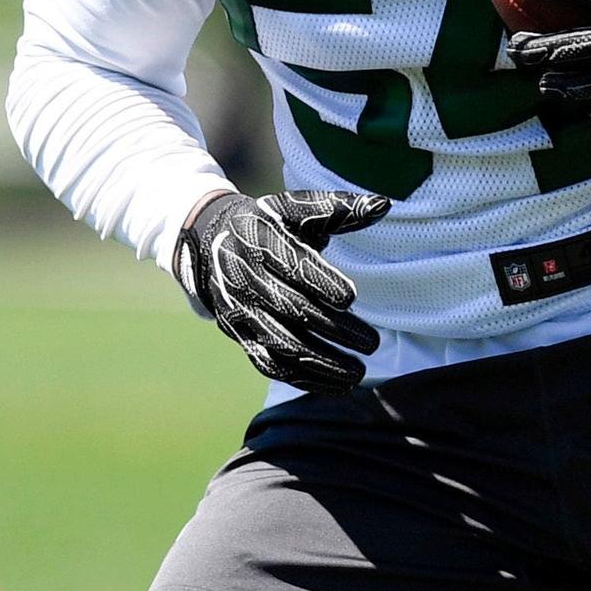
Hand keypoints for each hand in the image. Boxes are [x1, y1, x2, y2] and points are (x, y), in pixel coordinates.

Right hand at [173, 188, 390, 392]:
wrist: (208, 244)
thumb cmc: (266, 225)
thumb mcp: (295, 209)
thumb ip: (338, 208)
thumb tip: (382, 205)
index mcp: (261, 242)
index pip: (291, 265)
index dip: (320, 282)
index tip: (351, 297)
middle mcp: (247, 279)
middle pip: (292, 309)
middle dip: (333, 329)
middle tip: (371, 343)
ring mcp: (242, 312)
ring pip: (281, 343)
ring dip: (321, 362)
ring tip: (358, 372)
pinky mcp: (241, 336)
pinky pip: (270, 363)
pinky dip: (303, 378)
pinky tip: (336, 385)